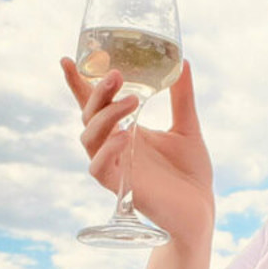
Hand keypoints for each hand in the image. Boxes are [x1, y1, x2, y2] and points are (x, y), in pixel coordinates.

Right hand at [61, 56, 214, 245]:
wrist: (201, 209)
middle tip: (116, 73)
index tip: (67, 59)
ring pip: (89, 138)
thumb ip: (181, 97)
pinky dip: (108, 149)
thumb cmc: (191, 172)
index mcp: (125, 130)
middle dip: (97, 93)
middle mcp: (114, 146)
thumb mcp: (188, 127)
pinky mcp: (119, 186)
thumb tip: (182, 63)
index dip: (78, 83)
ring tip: (131, 101)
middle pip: (89, 115)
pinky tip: (124, 135)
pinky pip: (99, 167)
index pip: (94, 105)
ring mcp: (115, 166)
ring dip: (106, 116)